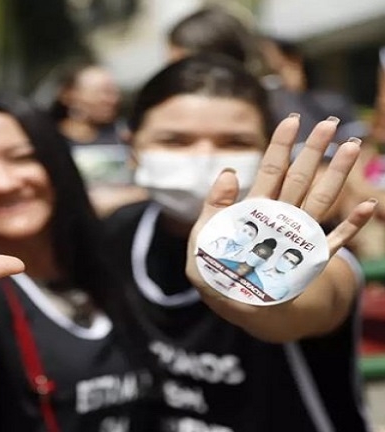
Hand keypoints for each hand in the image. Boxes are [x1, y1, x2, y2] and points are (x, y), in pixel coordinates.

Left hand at [187, 115, 376, 340]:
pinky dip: (352, 224)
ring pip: (321, 199)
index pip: (270, 171)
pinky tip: (369, 205)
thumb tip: (229, 172)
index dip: (280, 146)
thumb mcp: (203, 238)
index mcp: (254, 209)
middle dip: (313, 150)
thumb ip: (214, 206)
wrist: (233, 306)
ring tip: (350, 147)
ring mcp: (298, 235)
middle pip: (299, 177)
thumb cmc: (214, 271)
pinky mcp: (310, 260)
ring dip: (337, 174)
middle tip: (328, 123)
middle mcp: (280, 216)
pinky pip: (335, 240)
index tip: (290, 121)